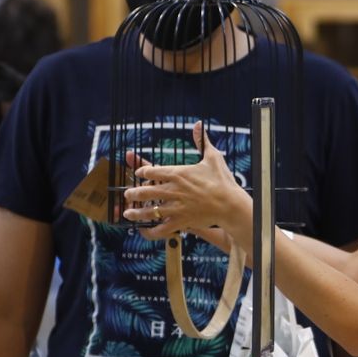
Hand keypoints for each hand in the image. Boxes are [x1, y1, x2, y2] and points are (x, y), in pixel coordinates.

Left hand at [121, 123, 250, 238]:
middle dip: (133, 193)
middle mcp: (174, 190)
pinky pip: (161, 229)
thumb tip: (198, 124)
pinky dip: (151, 231)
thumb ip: (202, 141)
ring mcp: (176, 207)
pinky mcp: (181, 222)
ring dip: (136, 212)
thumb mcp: (212, 157)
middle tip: (127, 194)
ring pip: (150, 211)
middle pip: (146, 191)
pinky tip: (144, 230)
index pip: (152, 171)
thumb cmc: (223, 180)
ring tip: (128, 213)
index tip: (138, 173)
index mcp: (178, 173)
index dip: (142, 171)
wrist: (230, 204)